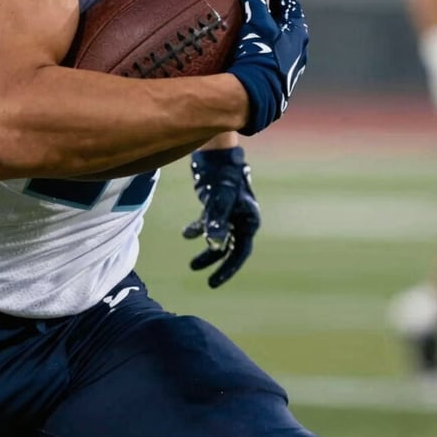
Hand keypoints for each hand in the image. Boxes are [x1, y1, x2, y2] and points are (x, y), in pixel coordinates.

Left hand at [182, 147, 260, 287]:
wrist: (217, 155)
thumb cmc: (224, 176)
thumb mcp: (221, 200)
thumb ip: (217, 221)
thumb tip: (212, 245)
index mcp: (250, 220)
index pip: (240, 252)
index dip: (228, 269)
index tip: (214, 282)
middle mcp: (241, 219)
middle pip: (230, 248)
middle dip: (216, 262)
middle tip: (206, 280)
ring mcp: (229, 213)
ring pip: (218, 237)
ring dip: (206, 250)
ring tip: (192, 265)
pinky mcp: (216, 205)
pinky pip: (208, 223)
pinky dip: (198, 229)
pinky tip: (186, 234)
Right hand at [226, 0, 308, 135]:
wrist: (256, 97)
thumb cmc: (260, 56)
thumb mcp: (257, 22)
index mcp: (298, 34)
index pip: (290, 5)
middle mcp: (298, 52)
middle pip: (286, 25)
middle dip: (271, 13)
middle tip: (254, 3)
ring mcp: (287, 70)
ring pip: (278, 45)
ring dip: (265, 34)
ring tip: (247, 28)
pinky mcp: (275, 84)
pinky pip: (267, 60)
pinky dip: (257, 51)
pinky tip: (242, 54)